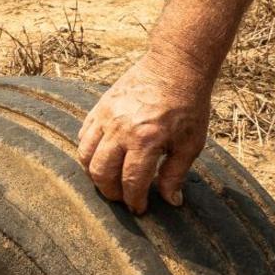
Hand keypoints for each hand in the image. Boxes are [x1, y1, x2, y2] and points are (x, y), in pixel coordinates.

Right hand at [77, 45, 216, 214]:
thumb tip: (170, 201)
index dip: (134, 201)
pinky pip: (84, 134)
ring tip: (109, 180)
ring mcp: (107, 116)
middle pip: (102, 173)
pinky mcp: (100, 106)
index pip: (131, 182)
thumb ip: (176, 174)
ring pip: (86, 155)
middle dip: (111, 192)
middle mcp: (121, 129)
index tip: (139, 208)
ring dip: (94, 174)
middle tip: (122, 198)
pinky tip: (104, 156)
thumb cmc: (188, 105)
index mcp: (146, 140)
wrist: (175, 65)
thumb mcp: (190, 143)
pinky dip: (89, 150)